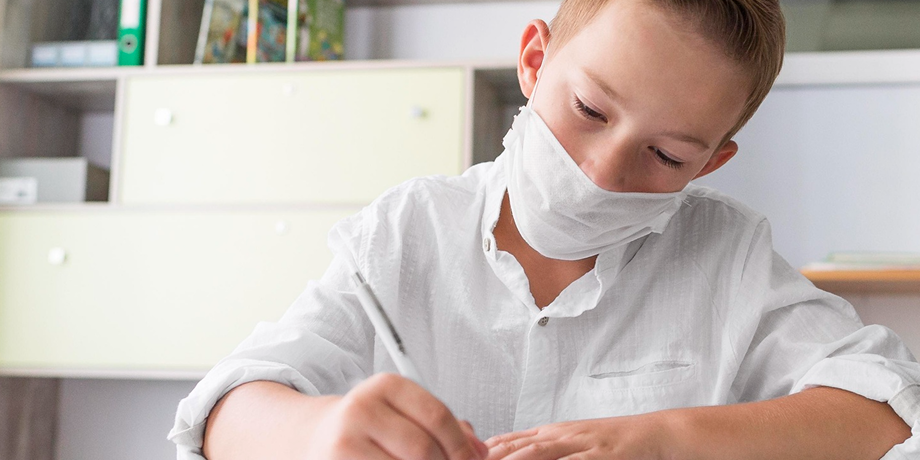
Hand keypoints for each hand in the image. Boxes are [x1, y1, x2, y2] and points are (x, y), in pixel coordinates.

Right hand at [304, 373, 488, 459]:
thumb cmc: (367, 428)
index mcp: (386, 386)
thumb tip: (479, 452)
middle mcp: (361, 407)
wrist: (314, 437)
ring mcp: (344, 440)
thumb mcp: (403, 413)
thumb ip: (443, 426)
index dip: (461, 446)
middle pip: (423, 448)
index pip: (438, 416)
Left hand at [484, 414, 667, 459]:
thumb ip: (544, 448)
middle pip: (517, 446)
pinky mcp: (598, 455)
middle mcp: (561, 435)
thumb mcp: (573, 442)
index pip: (509, 440)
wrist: (653, 434)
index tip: (459, 456)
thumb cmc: (613, 443)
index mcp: (552, 433)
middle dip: (491, 457)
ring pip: (538, 453)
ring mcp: (579, 444)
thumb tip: (512, 452)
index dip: (484, 451)